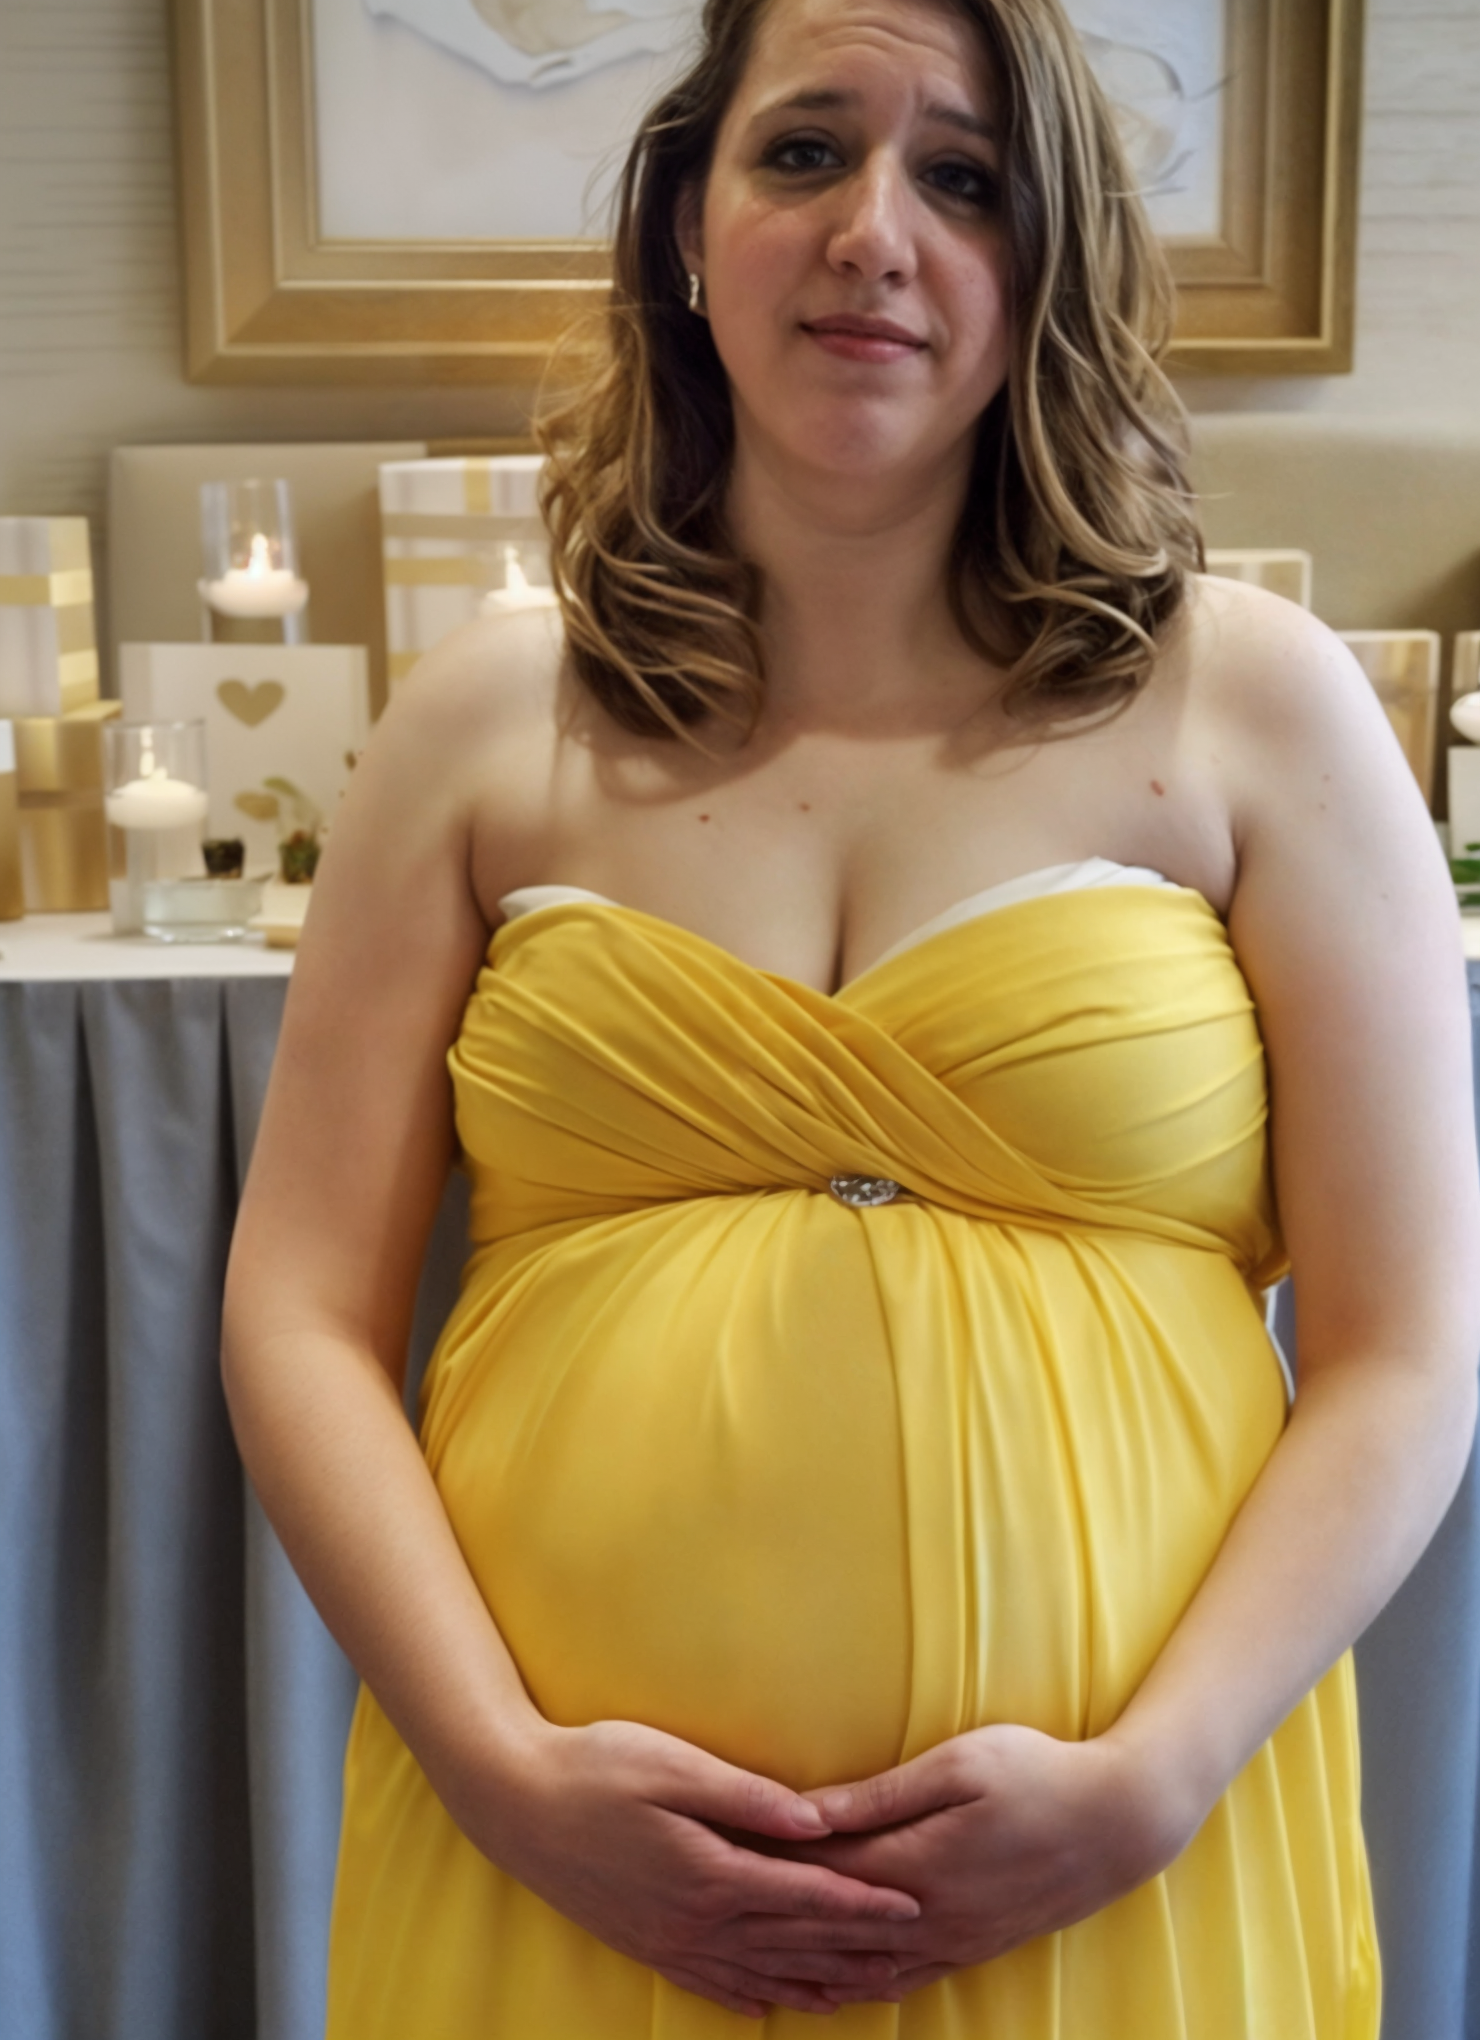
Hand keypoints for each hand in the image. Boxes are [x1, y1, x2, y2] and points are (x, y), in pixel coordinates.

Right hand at [477, 1717, 923, 2017]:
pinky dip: (751, 1997)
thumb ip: (748, 1798)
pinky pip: (710, 1984)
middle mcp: (694, 1919)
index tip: (912, 1905)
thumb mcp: (673, 1766)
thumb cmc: (595, 1768)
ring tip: (864, 1990)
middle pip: (792, 1943)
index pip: (806, 1895)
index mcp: (710, 1872)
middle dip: (856, 1951)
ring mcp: (667, 1939)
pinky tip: (772, 2005)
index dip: (862, 1903)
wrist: (513, 1803)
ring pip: (758, 1972)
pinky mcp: (644, 1942)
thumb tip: (820, 1821)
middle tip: (913, 1956)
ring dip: (815, 1982)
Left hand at [734, 1724, 1194, 2006]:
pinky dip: (853, 1984)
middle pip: (827, 1925)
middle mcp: (927, 1914)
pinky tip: (822, 1984)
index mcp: (916, 1862)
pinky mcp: (970, 1947)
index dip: (762, 1861)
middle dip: (763, 1917)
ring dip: (800, 1961)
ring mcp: (951, 1940)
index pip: (818, 1870)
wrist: (1119, 1823)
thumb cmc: (1038, 1773)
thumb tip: (810, 1811)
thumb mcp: (959, 1766)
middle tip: (702, 1904)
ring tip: (739, 1956)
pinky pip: (898, 1978)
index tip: (708, 1849)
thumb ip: (880, 1796)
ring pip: (857, 1964)